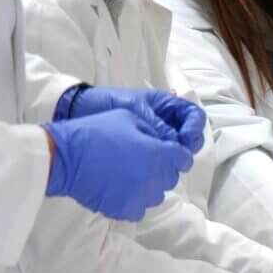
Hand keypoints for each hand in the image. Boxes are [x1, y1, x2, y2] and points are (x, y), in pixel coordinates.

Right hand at [43, 109, 194, 221]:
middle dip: (161, 170)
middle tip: (141, 162)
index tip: (166, 154)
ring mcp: (141, 196)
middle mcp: (155, 177)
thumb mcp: (130, 119)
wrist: (64, 157)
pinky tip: (119, 191)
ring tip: (128, 177)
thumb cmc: (95, 132)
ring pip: (156, 195)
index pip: (183, 159)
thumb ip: (154, 131)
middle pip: (170, 177)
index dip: (176, 155)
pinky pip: (139, 209)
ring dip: (147, 186)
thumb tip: (164, 141)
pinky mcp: (125, 210)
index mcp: (161, 154)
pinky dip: (132, 202)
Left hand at [62, 85, 206, 153]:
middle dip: (186, 147)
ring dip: (174, 158)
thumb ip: (157, 125)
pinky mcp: (143, 150)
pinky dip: (159, 165)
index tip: (186, 141)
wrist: (77, 110)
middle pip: (189, 136)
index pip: (194, 117)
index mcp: (166, 106)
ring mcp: (154, 136)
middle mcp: (165, 122)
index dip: (195, 129)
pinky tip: (153, 170)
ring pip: (175, 150)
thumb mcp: (134, 109)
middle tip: (177, 157)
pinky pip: (158, 158)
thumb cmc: (106, 101)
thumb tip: (176, 144)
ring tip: (164, 165)